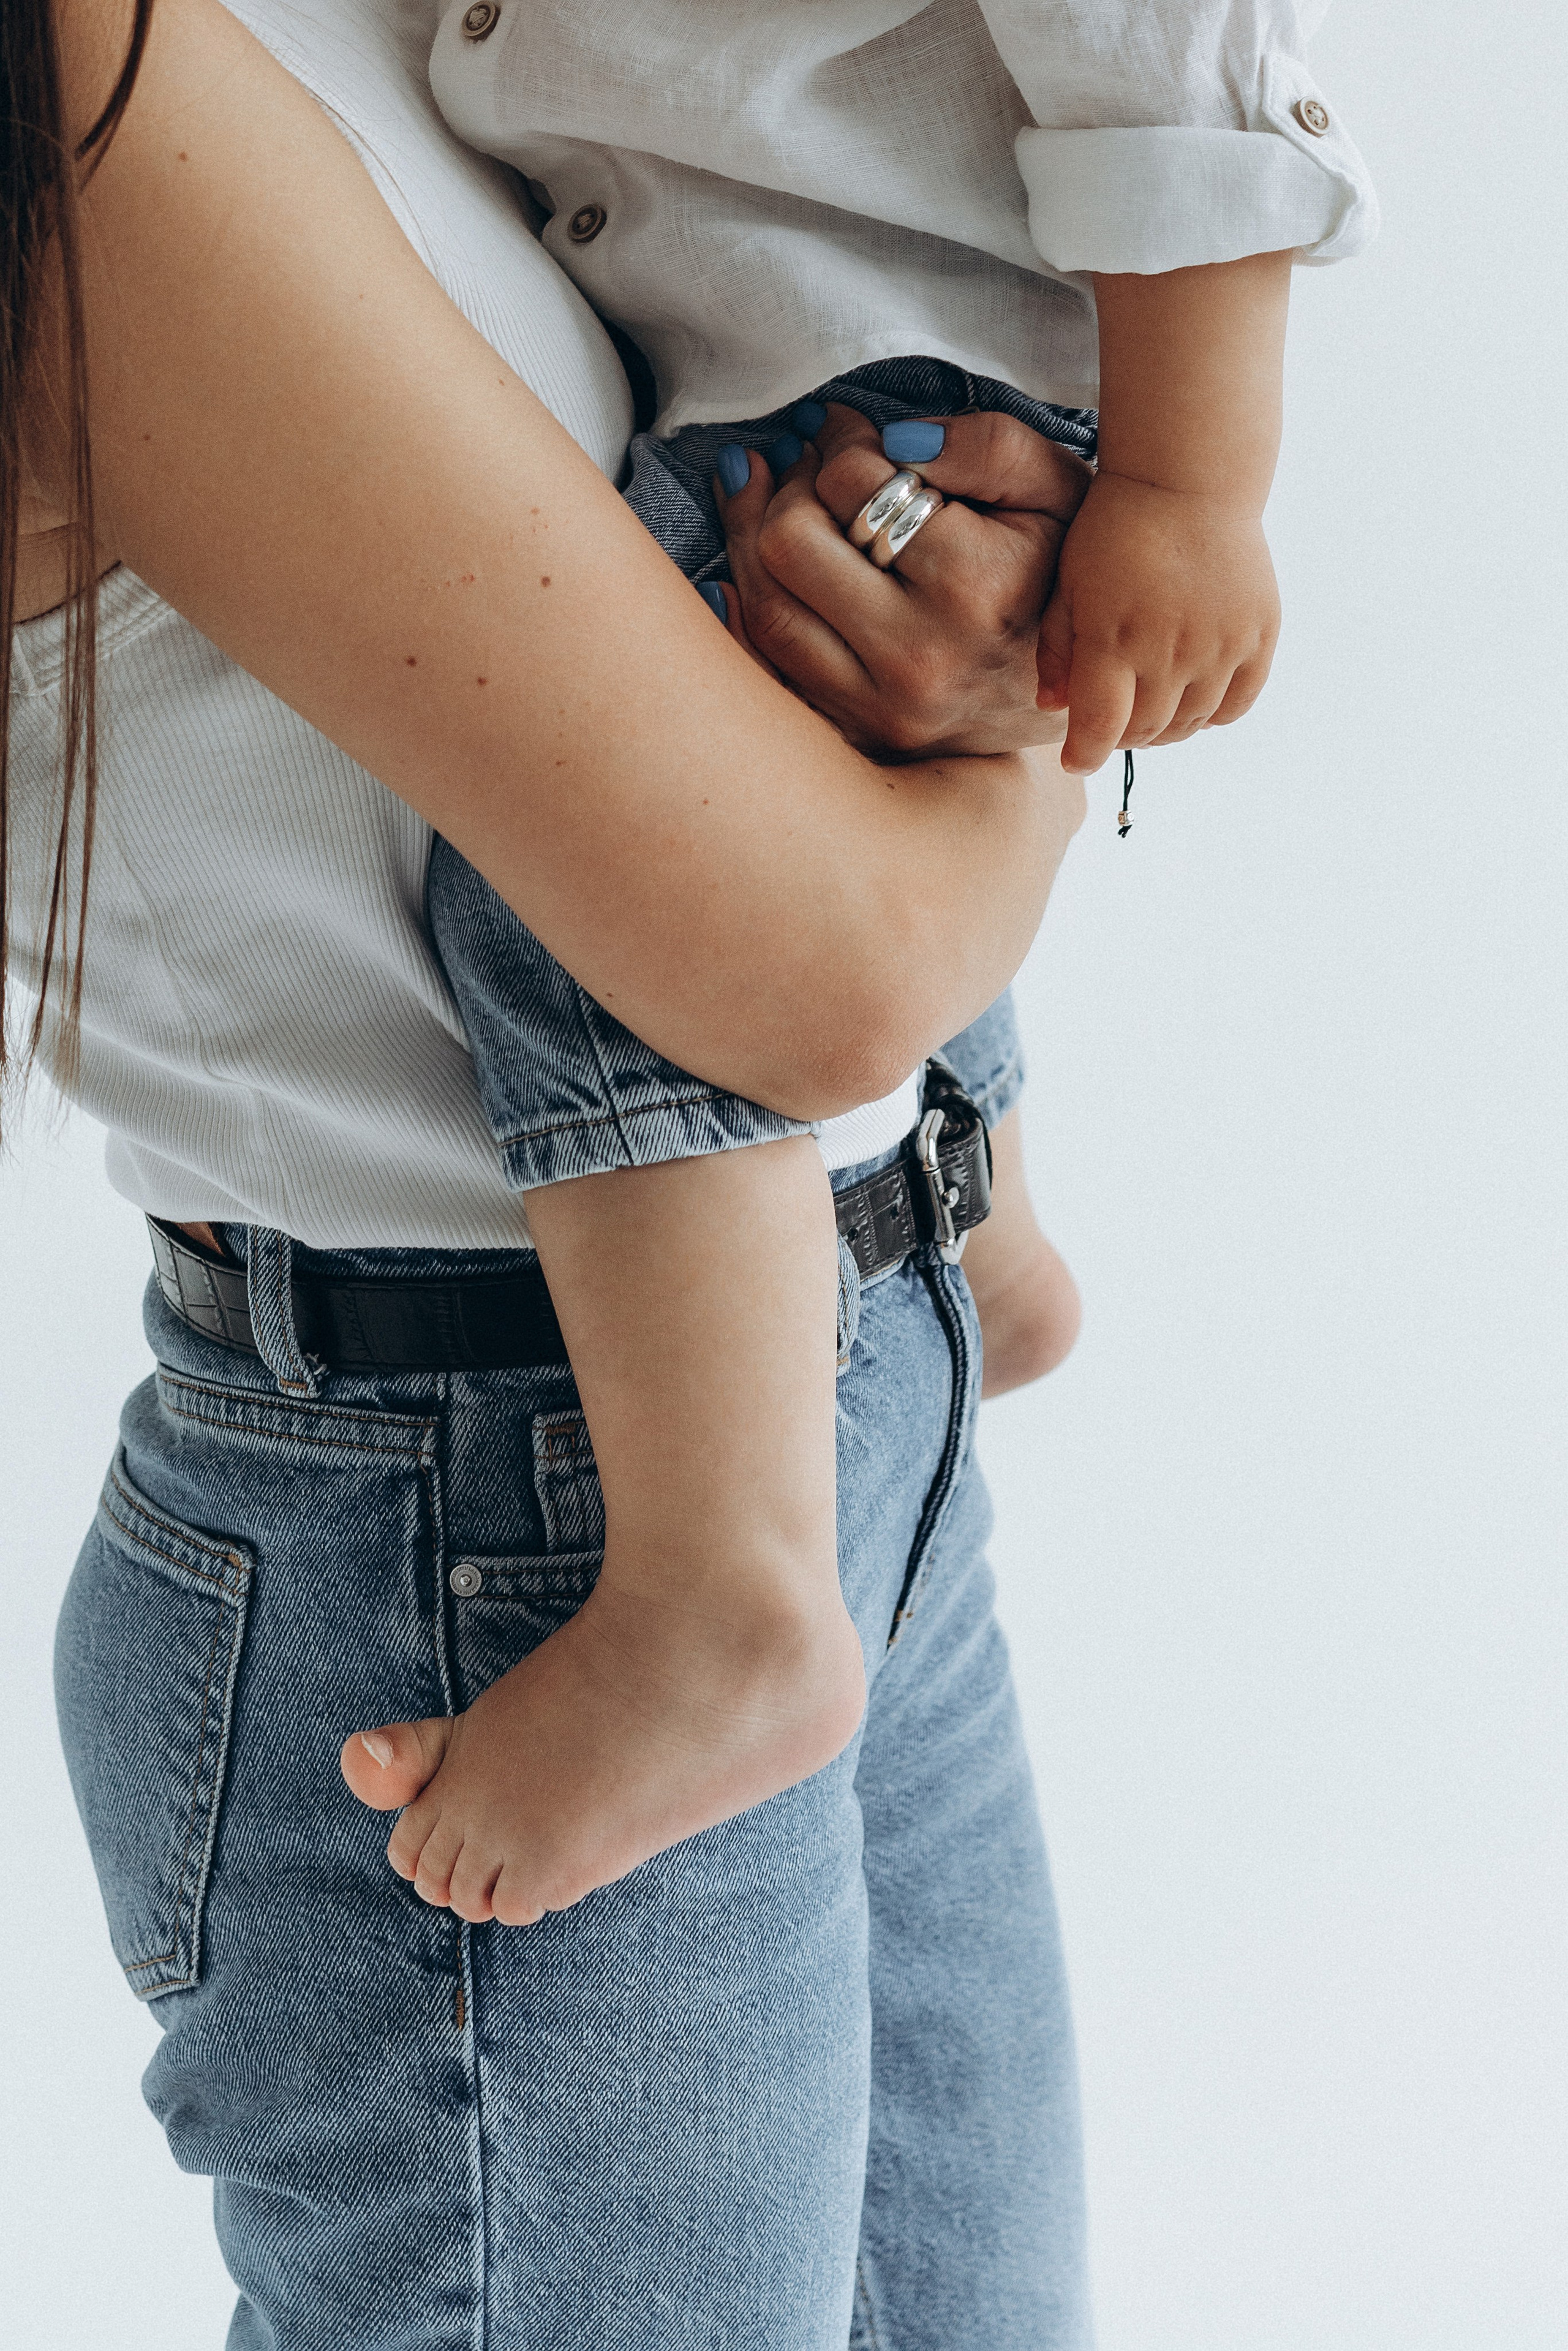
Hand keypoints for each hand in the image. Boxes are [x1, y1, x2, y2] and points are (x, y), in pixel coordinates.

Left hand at [715, 404, 1091, 757]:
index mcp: (974, 587)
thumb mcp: (1057, 491)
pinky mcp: (854, 732)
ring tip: (763, 490)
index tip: (841, 425)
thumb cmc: (1060, 575)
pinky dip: (741, 608)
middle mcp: (919, 658)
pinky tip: (741, 563)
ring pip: (767, 605)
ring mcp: (879, 706)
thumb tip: (889, 436)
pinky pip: (766, 667)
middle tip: (805, 461)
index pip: (853, 485)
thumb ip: (985, 446)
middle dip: (788, 485)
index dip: (838, 439)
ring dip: (751, 535)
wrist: (1077, 694)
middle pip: (791, 544)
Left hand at [1035, 470, 1280, 775]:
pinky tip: (1192, 695)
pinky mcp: (1257, 635)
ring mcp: (1220, 645)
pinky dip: (1212, 713)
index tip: (1076, 757)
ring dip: (1165, 728)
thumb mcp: (1070, 584)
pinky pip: (1236, 704)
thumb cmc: (1114, 530)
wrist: (1187, 478)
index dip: (1086, 753)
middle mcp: (1171, 650)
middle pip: (1146, 732)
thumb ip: (1059, 649)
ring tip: (1149, 707)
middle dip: (1120, 736)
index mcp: (1115, 639)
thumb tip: (1054, 707)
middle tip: (1111, 721)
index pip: (1102, 729)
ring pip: (1190, 724)